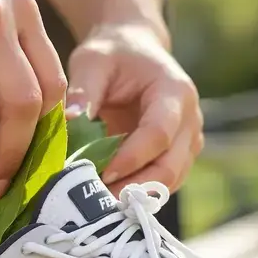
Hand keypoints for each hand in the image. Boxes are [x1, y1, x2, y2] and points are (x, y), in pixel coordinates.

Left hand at [65, 23, 202, 193]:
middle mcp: (190, 120)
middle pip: (170, 168)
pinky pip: (161, 184)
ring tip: (99, 206)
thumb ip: (83, 91)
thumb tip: (68, 123)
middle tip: (97, 203)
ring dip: (135, 197)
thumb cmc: (114, 53)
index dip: (132, 157)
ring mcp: (187, 143)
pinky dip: (137, 195)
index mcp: (175, 92)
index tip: (101, 173)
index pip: (159, 134)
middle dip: (134, 188)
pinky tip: (107, 200)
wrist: (134, 51)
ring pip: (169, 183)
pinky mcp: (177, 158)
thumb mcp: (93, 61)